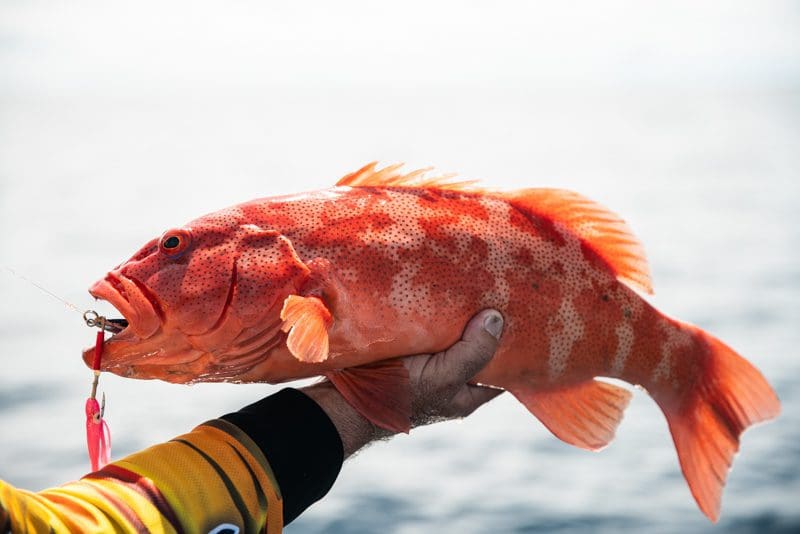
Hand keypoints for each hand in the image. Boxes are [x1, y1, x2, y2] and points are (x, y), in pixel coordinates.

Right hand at [302, 309, 503, 456]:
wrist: (343, 402)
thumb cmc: (397, 394)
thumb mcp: (444, 375)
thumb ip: (474, 352)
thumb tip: (498, 319)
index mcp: (466, 395)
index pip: (502, 371)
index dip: (514, 347)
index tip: (523, 317)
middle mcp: (449, 383)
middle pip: (475, 350)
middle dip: (484, 325)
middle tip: (495, 291)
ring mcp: (426, 369)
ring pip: (450, 340)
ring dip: (456, 317)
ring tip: (469, 285)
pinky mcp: (404, 356)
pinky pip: (425, 333)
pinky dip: (431, 317)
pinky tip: (437, 293)